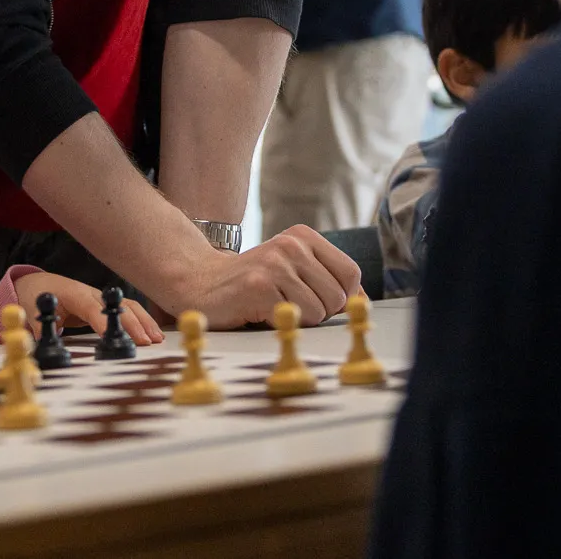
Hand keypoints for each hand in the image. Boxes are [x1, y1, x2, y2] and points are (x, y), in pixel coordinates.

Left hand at [10, 271, 162, 345]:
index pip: (92, 307)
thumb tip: (40, 339)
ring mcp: (101, 298)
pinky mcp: (106, 305)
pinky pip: (128, 310)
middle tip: (146, 342)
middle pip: (118, 305)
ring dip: (144, 321)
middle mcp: (91, 293)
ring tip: (157, 339)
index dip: (105, 322)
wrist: (39, 285)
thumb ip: (38, 326)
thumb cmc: (35, 298)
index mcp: (73, 295)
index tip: (116, 337)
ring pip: (128, 305)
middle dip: (133, 323)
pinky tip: (154, 334)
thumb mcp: (30, 311)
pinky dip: (143, 320)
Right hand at [162, 226, 359, 329]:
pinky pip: (295, 319)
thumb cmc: (252, 282)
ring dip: (299, 321)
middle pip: (338, 297)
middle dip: (320, 313)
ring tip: (273, 307)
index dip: (342, 298)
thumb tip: (361, 300)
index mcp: (303, 236)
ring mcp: (274, 264)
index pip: (351, 275)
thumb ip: (326, 279)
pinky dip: (281, 324)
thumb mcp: (293, 268)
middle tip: (289, 306)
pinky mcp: (259, 286)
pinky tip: (259, 311)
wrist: (199, 283)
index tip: (318, 302)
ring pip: (319, 311)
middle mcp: (291, 245)